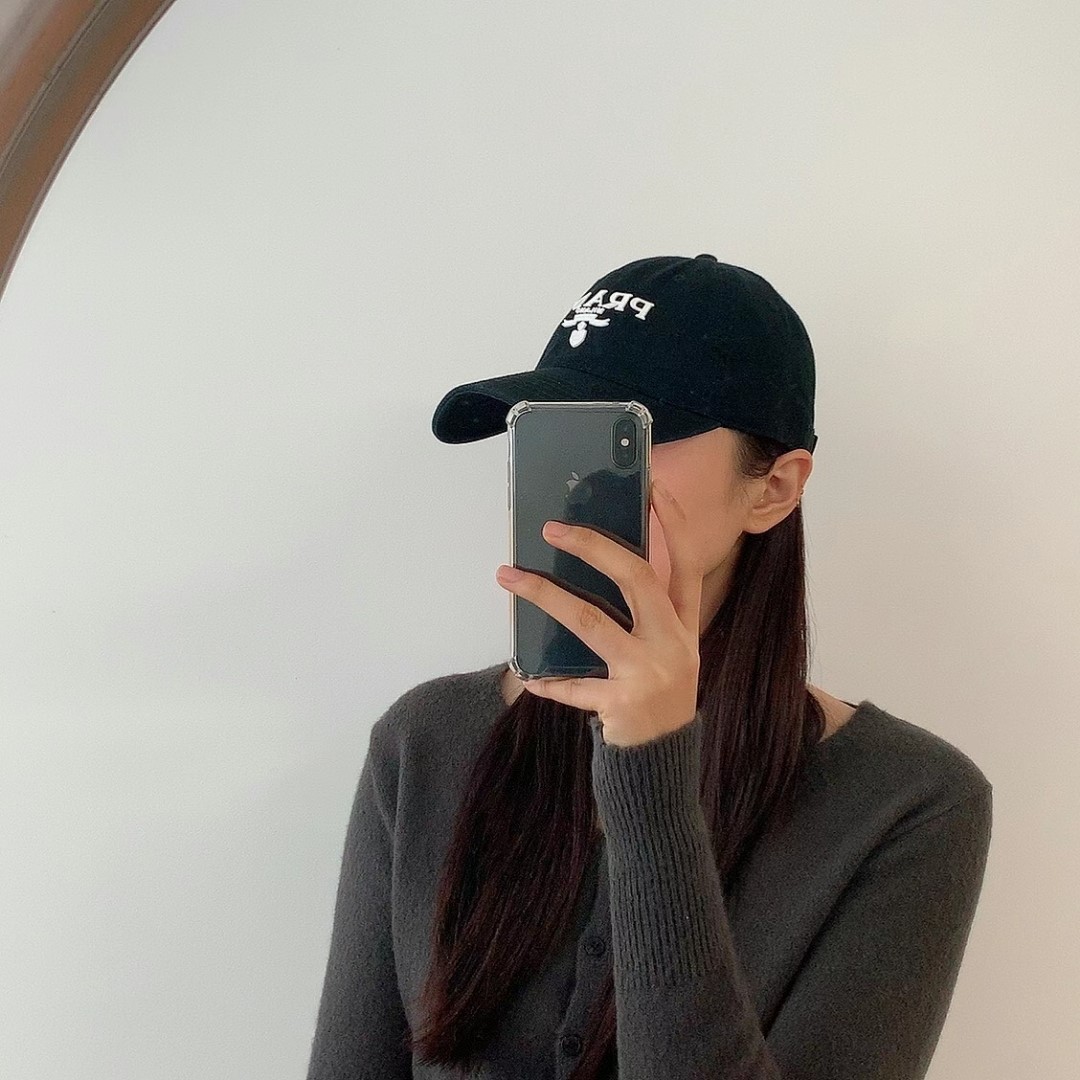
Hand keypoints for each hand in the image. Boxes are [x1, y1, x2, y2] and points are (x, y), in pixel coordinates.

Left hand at [495, 479, 702, 747]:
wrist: (661, 764)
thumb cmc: (654, 694)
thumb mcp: (663, 651)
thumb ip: (643, 615)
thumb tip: (592, 566)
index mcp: (685, 625)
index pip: (687, 563)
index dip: (675, 525)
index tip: (654, 488)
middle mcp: (673, 643)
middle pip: (637, 578)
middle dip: (594, 546)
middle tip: (552, 528)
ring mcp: (649, 673)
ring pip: (590, 620)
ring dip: (545, 595)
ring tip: (509, 576)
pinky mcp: (622, 704)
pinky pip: (573, 685)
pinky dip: (547, 681)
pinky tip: (526, 675)